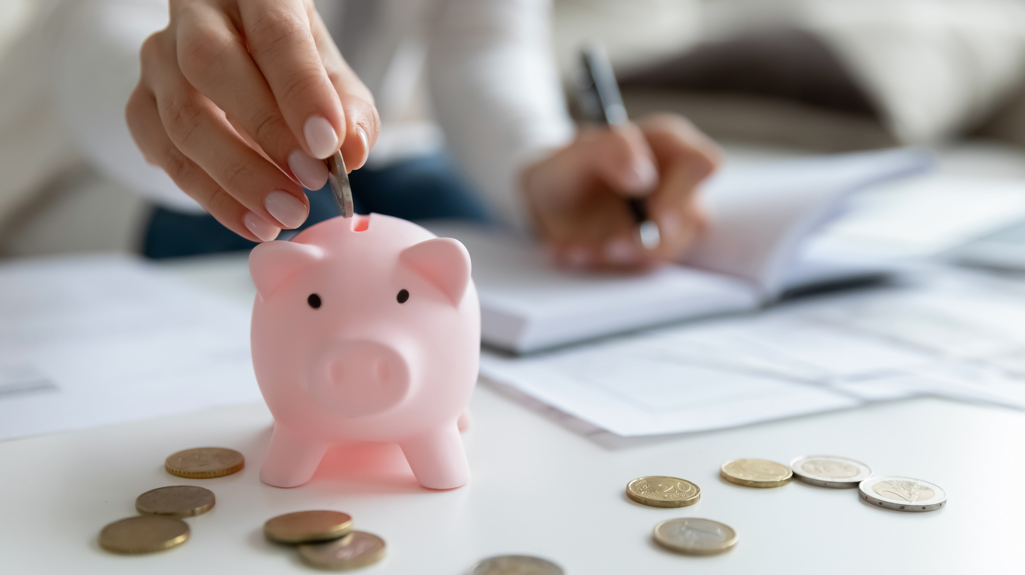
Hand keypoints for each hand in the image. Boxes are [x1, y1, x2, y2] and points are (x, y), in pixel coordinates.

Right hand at [126, 0, 379, 241]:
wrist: (240, 61)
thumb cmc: (295, 66)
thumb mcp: (334, 77)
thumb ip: (351, 110)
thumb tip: (353, 150)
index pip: (274, 31)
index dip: (300, 89)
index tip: (328, 144)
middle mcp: (197, 13)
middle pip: (211, 65)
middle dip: (264, 133)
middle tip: (308, 184)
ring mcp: (159, 56)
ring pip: (180, 115)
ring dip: (235, 176)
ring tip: (282, 216)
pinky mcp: (140, 101)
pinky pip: (161, 150)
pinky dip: (208, 193)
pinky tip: (247, 219)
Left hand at [522, 114, 719, 268]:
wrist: (547, 201)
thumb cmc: (569, 168)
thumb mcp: (577, 152)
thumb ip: (611, 149)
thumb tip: (642, 176)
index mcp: (669, 145)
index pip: (703, 163)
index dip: (686, 191)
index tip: (657, 216)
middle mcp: (678, 184)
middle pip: (692, 219)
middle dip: (651, 240)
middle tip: (611, 246)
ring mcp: (668, 222)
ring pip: (669, 250)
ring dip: (624, 257)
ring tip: (580, 248)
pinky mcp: (651, 252)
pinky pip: (639, 267)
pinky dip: (605, 266)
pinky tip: (576, 253)